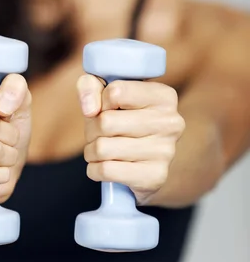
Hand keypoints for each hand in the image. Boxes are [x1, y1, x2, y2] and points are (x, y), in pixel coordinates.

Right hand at [0, 74, 30, 202]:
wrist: (0, 161)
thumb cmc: (5, 123)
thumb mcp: (17, 99)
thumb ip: (15, 86)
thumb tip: (3, 104)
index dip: (2, 106)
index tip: (3, 111)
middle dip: (9, 133)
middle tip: (7, 135)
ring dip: (7, 155)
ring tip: (2, 153)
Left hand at [77, 76, 184, 204]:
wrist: (145, 162)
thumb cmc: (121, 120)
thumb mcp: (105, 93)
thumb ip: (90, 85)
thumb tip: (90, 109)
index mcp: (164, 96)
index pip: (115, 92)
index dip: (101, 101)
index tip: (107, 108)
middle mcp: (171, 122)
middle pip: (106, 122)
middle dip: (92, 129)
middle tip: (99, 133)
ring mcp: (166, 151)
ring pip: (103, 148)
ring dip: (92, 150)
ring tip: (101, 149)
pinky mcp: (155, 176)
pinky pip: (107, 170)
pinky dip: (95, 169)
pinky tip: (105, 165)